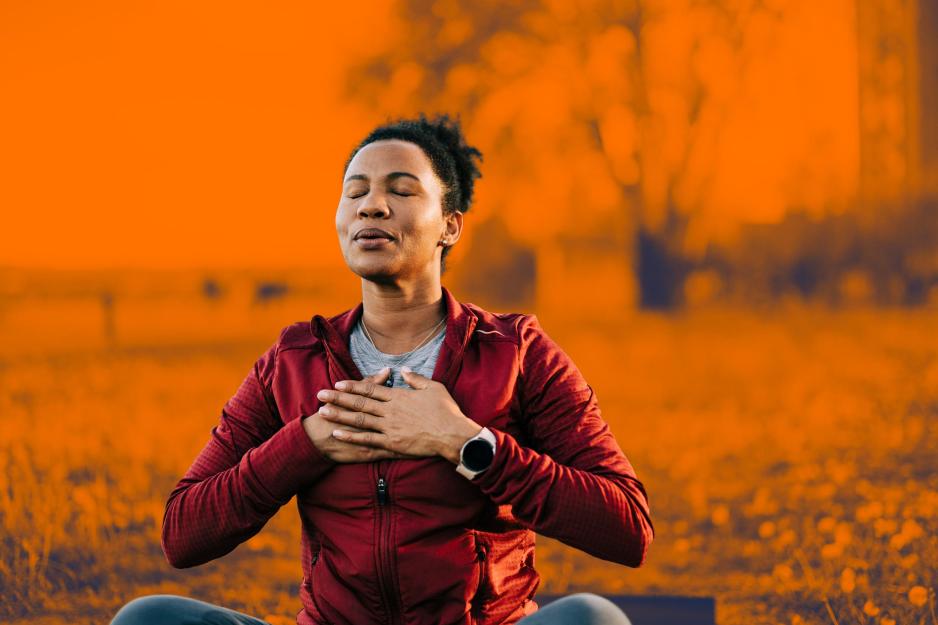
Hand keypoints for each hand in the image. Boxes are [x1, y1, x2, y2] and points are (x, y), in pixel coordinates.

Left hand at [316, 366, 482, 462]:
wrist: (453, 434)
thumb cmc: (446, 411)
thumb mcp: (434, 388)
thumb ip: (415, 379)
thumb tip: (403, 370)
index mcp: (399, 397)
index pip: (371, 389)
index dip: (353, 386)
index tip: (338, 384)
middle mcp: (390, 411)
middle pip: (360, 402)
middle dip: (338, 398)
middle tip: (320, 395)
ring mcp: (389, 428)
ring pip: (359, 420)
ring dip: (339, 415)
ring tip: (323, 412)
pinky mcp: (392, 444)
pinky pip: (367, 440)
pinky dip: (351, 437)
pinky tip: (338, 434)